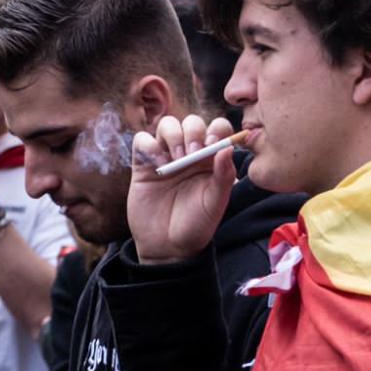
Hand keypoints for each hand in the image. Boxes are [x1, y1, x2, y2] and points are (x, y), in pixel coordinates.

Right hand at [128, 115, 235, 264]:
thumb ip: (224, 175)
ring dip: (172, 135)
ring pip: (167, 125)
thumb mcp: (215, 202)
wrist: (168, 247)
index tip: (213, 144)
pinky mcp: (143, 164)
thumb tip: (227, 148)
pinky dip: (149, 145)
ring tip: (176, 160)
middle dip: (193, 132)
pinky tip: (158, 164)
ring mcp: (166, 157)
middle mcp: (190, 153)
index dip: (216, 129)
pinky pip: (142, 140)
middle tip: (192, 154)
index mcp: (211, 159)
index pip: (218, 128)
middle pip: (192, 123)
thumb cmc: (197, 225)